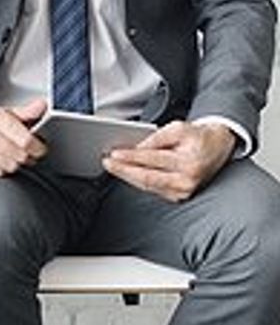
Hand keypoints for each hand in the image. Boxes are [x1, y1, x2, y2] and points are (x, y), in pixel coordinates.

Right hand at [0, 98, 46, 177]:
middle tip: (25, 152)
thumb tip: (42, 104)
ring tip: (11, 155)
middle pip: (20, 156)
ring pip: (9, 166)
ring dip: (14, 163)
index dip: (38, 148)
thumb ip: (29, 112)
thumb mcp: (11, 114)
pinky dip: (1, 169)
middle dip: (27, 157)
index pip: (26, 141)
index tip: (39, 149)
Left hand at [104, 120, 235, 202]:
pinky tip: (126, 173)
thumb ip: (156, 138)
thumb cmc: (197, 137)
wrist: (218, 147)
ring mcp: (183, 191)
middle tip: (107, 162)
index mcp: (189, 163)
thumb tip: (135, 149)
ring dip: (127, 176)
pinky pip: (152, 188)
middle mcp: (187, 180)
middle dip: (124, 170)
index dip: (131, 157)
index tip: (114, 154)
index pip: (153, 160)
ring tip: (112, 166)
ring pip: (147, 185)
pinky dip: (137, 180)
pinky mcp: (179, 195)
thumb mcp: (178, 128)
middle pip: (147, 177)